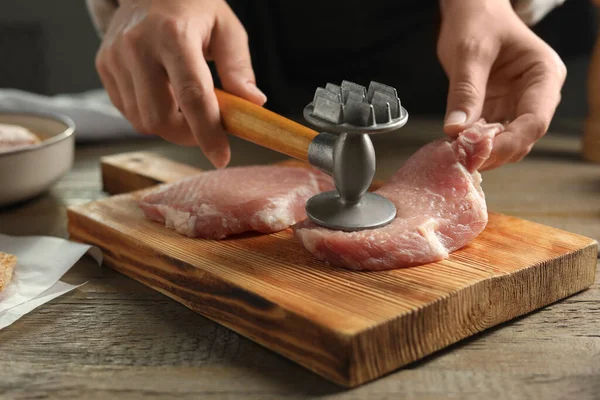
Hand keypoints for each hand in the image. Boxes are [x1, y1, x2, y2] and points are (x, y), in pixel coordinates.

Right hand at [95, 0, 266, 167]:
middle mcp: (138, 46)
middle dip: (187, 136)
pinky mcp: (104, 66)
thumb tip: (253, 104)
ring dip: (169, 125)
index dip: (208, 133)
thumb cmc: (192, 6)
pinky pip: (128, 111)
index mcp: (173, 34)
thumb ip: (239, 67)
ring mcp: (115, 57)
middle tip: (206, 129)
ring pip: (141, 121)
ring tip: (184, 104)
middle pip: (160, 118)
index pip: (192, 97)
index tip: (221, 157)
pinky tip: (164, 95)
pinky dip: (150, 114)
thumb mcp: (226, 27)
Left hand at [437, 0, 566, 169]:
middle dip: (493, 151)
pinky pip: (488, 136)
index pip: (535, 121)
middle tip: (461, 157)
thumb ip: (465, 90)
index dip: (508, 143)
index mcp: (544, 75)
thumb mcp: (469, 52)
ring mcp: (516, 104)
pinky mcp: (496, 110)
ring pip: (505, 143)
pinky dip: (472, 144)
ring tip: (455, 152)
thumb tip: (456, 130)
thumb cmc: (478, 20)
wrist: (471, 11)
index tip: (479, 152)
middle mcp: (536, 95)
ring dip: (481, 151)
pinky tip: (454, 146)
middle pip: (522, 138)